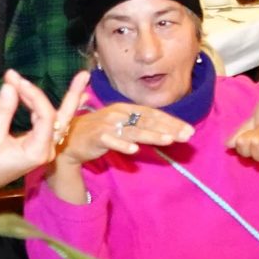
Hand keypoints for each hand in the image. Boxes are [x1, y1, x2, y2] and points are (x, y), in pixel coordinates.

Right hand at [55, 97, 191, 170]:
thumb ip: (141, 127)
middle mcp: (118, 113)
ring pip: (134, 130)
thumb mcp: (122, 126)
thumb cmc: (99, 132)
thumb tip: (166, 130)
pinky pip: (111, 140)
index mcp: (126, 108)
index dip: (172, 121)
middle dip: (169, 128)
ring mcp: (107, 124)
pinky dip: (122, 144)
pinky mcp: (96, 136)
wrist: (69, 138)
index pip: (153, 114)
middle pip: (147, 120)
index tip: (189, 130)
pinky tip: (135, 150)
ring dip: (152, 135)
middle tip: (187, 135)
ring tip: (169, 140)